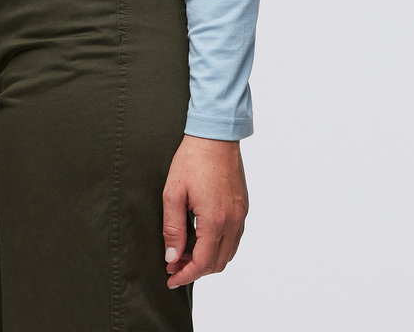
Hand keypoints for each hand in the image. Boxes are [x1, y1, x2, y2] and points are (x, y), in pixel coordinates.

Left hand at [162, 133, 247, 288]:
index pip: (202, 263)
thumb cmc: (192, 159)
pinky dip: (219, 248)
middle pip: (217, 263)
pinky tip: (202, 240)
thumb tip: (172, 256)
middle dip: (195, 270)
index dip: (185, 275)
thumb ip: (172, 227)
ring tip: (185, 254)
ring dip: (208, 260)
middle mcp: (233, 222)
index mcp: (215, 220)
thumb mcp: (173, 192)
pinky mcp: (243, 208)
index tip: (170, 278)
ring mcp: (241, 215)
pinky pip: (234, 239)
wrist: (215, 135)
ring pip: (228, 254)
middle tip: (174, 265)